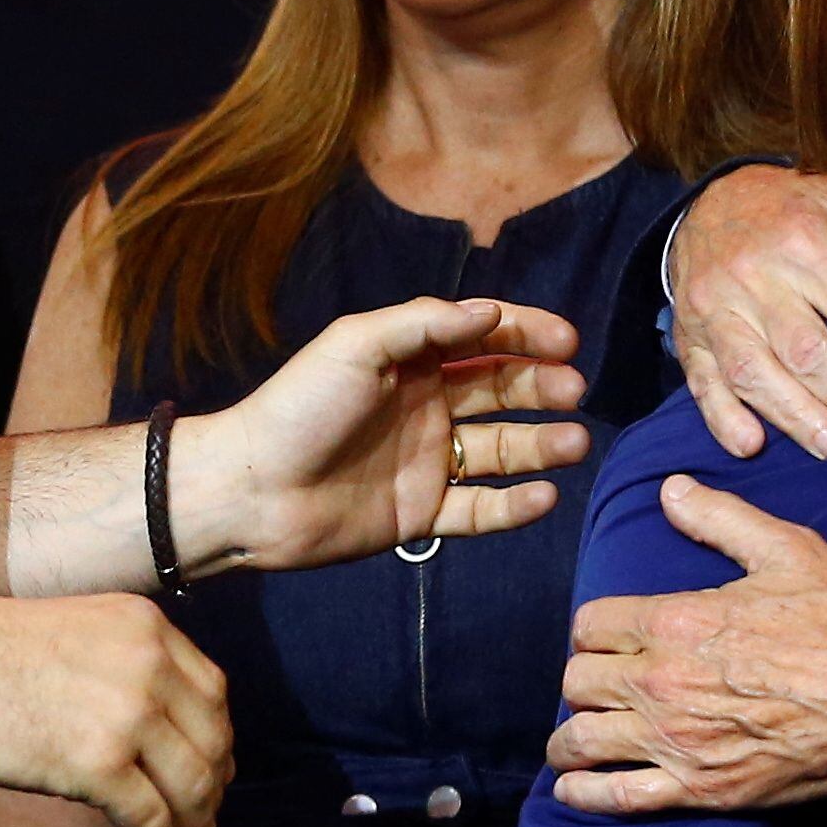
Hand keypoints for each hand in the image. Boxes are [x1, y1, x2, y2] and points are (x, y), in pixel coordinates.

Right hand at [0, 594, 233, 826]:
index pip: (212, 693)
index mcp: (147, 627)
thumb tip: (152, 723)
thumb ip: (120, 664)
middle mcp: (150, 664)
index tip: (215, 773)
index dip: (218, 742)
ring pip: (192, 786)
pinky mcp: (98, 763)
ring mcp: (128, 714)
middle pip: (213, 742)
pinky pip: (152, 820)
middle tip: (206, 826)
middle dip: (215, 792)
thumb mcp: (73, 634)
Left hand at [175, 297, 588, 570]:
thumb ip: (424, 324)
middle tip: (573, 392)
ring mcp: (427, 462)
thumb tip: (492, 313)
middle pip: (502, 391)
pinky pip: (480, 510)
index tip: (567, 341)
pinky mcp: (421, 514)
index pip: (483, 339)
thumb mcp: (356, 345)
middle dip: (543, 388)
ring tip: (575, 443)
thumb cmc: (298, 408)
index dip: (528, 334)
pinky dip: (515, 506)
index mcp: (410, 360)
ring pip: (502, 451)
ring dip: (543, 444)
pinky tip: (544, 495)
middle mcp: (426, 406)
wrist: (251, 491)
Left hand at [547, 479, 826, 814]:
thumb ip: (722, 519)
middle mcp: (660, 683)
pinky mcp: (698, 789)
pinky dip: (586, 793)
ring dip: (572, 737)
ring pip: (583, 740)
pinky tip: (574, 787)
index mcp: (674, 623)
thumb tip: (670, 490)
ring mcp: (675, 741)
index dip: (594, 629)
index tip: (608, 637)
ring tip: (576, 739)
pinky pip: (617, 797)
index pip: (590, 625)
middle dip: (583, 678)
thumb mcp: (788, 550)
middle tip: (600, 683)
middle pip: (577, 682)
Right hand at [665, 168, 826, 460]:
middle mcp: (757, 273)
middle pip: (808, 348)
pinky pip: (702, 382)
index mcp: (807, 239)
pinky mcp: (688, 334)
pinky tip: (753, 445)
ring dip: (795, 415)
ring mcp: (715, 306)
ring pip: (754, 370)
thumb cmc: (801, 207)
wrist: (706, 201)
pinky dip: (724, 418)